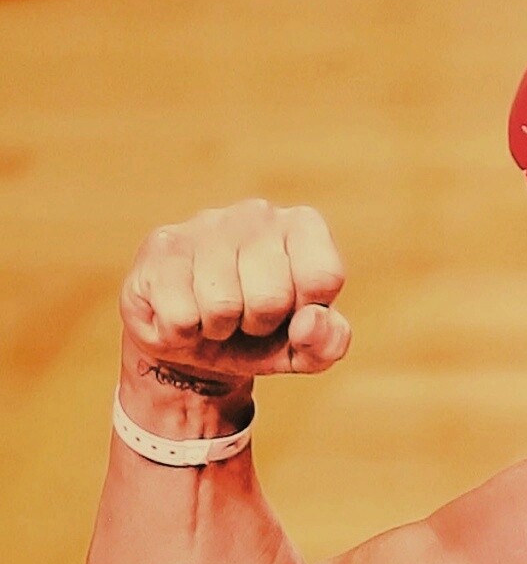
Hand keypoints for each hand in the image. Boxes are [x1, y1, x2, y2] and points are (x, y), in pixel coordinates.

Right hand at [120, 199, 351, 396]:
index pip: (323, 278)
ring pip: (222, 306)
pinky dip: (182, 333)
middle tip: (246, 318)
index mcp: (303, 227)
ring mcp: (205, 224)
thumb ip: (328, 341)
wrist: (190, 341)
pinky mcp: (161, 246)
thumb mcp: (306, 351)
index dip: (307, 312)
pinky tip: (183, 312)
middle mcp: (257, 213)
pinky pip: (180, 316)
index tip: (293, 310)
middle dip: (260, 324)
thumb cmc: (261, 337)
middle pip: (272, 297)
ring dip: (219, 328)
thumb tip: (310, 319)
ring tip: (215, 314)